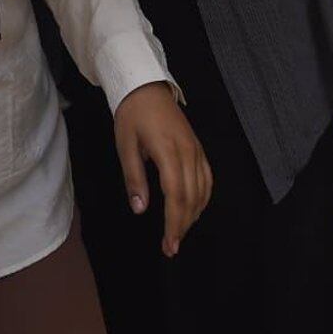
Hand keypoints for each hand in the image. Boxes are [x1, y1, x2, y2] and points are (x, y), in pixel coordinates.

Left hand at [113, 82, 211, 257]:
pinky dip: (203, 198)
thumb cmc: (132, 115)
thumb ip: (134, 178)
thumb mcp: (125, 145)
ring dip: (193, 215)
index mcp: (168, 152)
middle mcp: (188, 153)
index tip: (168, 244)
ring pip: (203, 190)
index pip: (176, 195)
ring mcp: (197, 150)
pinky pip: (207, 178)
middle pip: (191, 197)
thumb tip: (140, 209)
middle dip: (183, 226)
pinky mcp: (199, 148)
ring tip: (179, 233)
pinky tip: (194, 209)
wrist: (146, 86)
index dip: (174, 223)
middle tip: (171, 247)